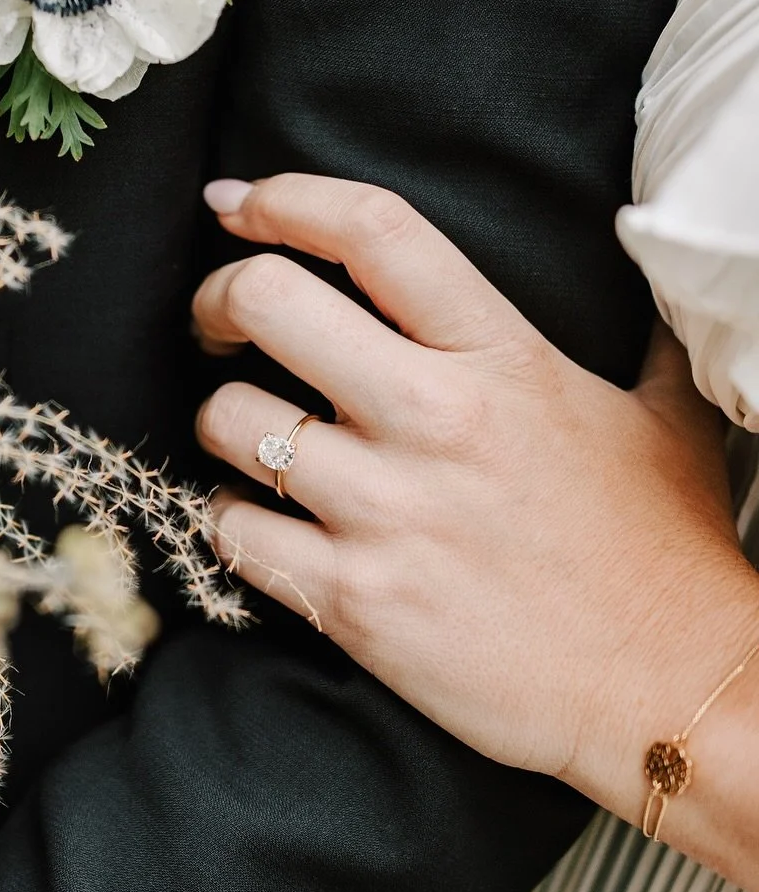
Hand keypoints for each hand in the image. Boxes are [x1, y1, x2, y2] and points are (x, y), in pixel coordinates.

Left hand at [192, 175, 758, 836]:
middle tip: (220, 322)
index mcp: (501, 357)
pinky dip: (228, 521)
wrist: (672, 692)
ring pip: (227, 420)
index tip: (236, 205)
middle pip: (265, 301)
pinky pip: (231, 531)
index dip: (285, 199)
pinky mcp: (353, 602)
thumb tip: (647, 255)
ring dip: (223, 423)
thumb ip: (633, 331)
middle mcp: (434, 418)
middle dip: (218, 298)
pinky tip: (261, 524)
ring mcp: (387, 512)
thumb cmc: (664, 552)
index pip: (372, 231)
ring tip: (254, 438)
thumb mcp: (662, 413)